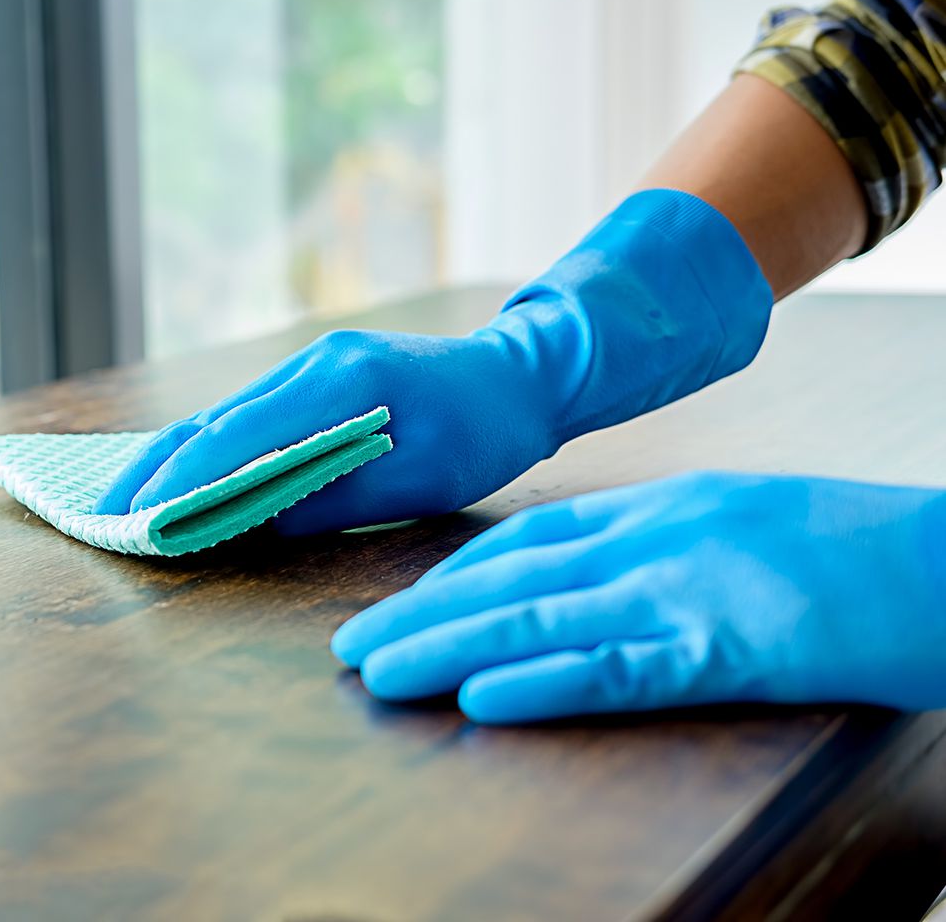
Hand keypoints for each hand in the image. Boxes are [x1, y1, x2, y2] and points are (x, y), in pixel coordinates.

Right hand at [93, 327, 564, 534]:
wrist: (521, 375)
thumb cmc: (485, 429)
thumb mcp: (423, 476)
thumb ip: (336, 498)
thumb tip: (254, 526)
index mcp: (341, 380)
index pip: (240, 434)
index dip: (183, 479)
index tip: (138, 518)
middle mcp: (312, 363)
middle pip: (212, 419)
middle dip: (153, 470)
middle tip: (102, 516)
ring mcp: (309, 366)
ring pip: (222, 416)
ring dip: (171, 460)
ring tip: (125, 503)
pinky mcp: (312, 379)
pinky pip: (246, 416)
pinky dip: (207, 451)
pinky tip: (177, 477)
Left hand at [331, 470, 945, 721]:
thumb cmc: (860, 549)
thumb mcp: (746, 522)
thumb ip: (670, 542)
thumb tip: (606, 576)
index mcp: (664, 507)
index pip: (535, 538)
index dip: (459, 574)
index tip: (405, 602)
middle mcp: (659, 537)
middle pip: (516, 578)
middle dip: (422, 611)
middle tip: (348, 646)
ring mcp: (691, 589)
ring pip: (543, 620)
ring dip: (449, 648)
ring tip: (376, 673)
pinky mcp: (733, 647)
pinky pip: (622, 668)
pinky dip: (544, 684)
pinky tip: (481, 700)